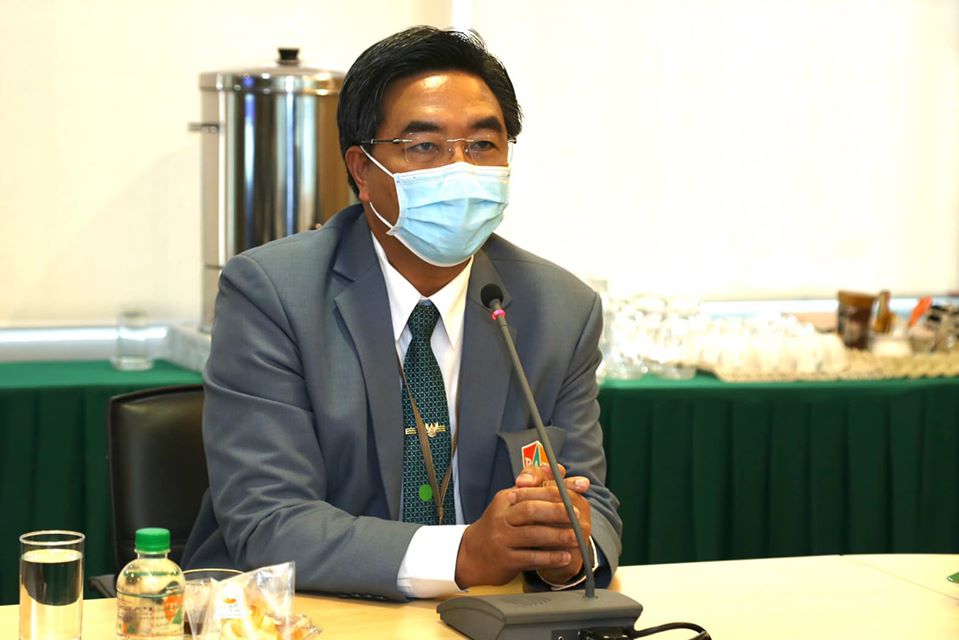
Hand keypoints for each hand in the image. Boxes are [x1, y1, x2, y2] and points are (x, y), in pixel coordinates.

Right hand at [454, 464, 591, 588]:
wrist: (473, 554)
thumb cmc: (500, 524)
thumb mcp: (512, 502)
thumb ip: (536, 484)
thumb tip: (562, 469)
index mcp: (505, 498)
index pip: (533, 489)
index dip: (558, 488)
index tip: (580, 487)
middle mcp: (501, 517)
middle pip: (530, 510)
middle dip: (556, 511)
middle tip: (577, 515)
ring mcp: (501, 539)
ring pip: (532, 535)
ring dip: (557, 535)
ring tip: (577, 537)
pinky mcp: (505, 560)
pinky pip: (531, 557)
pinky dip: (550, 557)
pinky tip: (565, 557)